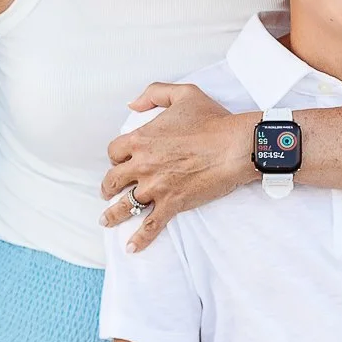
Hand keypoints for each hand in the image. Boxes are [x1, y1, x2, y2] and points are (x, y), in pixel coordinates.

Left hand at [100, 84, 258, 250]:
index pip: (115, 152)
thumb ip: (153, 93)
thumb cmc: (213, 119)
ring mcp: (156, 186)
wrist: (235, 145)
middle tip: (108, 192)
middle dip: (109, 186)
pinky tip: (131, 248)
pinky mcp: (172, 203)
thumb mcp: (182, 94)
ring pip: (125, 205)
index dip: (116, 157)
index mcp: (141, 139)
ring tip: (106, 220)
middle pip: (114, 179)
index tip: (120, 162)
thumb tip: (132, 104)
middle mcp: (143, 164)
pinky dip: (140, 239)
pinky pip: (150, 225)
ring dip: (113, 214)